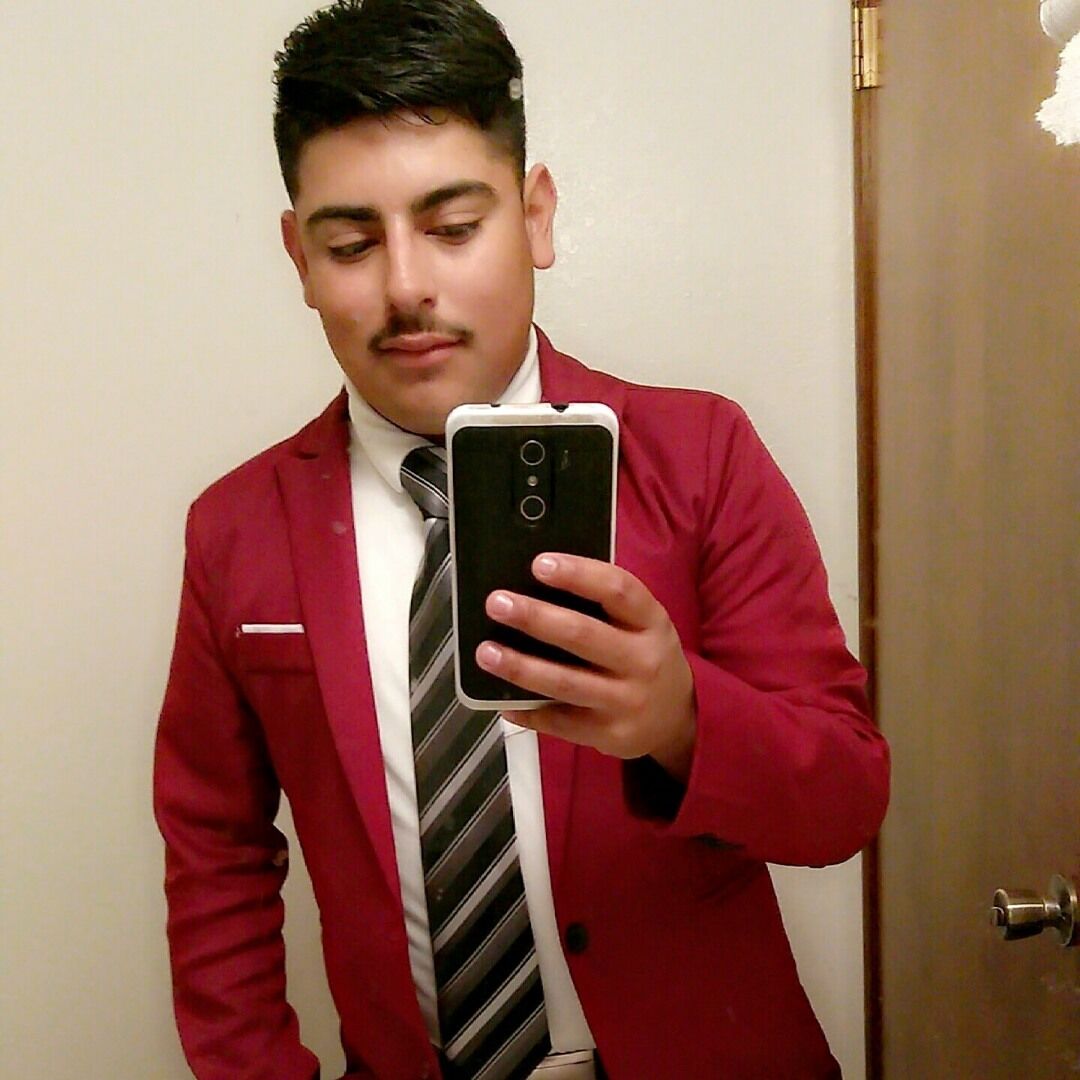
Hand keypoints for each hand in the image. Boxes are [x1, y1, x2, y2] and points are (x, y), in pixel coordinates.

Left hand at [476, 553, 696, 781]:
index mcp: (652, 622)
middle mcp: (643, 660)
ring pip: (565, 682)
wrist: (677, 718)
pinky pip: (560, 722)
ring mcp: (626, 701)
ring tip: (486, 652)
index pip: (618, 590)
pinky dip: (527, 711)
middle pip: (583, 635)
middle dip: (535, 618)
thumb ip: (603, 605)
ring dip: (521, 667)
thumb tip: (536, 582)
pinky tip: (501, 699)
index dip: (579, 574)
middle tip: (497, 603)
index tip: (540, 564)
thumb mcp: (642, 624)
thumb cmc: (644, 655)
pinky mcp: (610, 735)